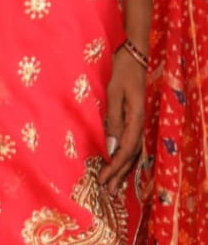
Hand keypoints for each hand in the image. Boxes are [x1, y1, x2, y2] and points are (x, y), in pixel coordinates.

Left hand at [98, 45, 145, 193]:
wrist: (134, 53)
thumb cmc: (122, 70)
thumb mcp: (114, 93)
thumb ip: (113, 119)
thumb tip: (112, 147)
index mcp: (137, 118)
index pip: (126, 150)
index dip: (115, 167)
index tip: (104, 180)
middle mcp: (141, 122)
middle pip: (132, 155)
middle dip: (120, 174)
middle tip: (108, 191)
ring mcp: (139, 119)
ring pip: (133, 150)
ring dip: (124, 168)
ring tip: (115, 184)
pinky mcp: (135, 115)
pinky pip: (132, 141)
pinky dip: (126, 156)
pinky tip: (120, 162)